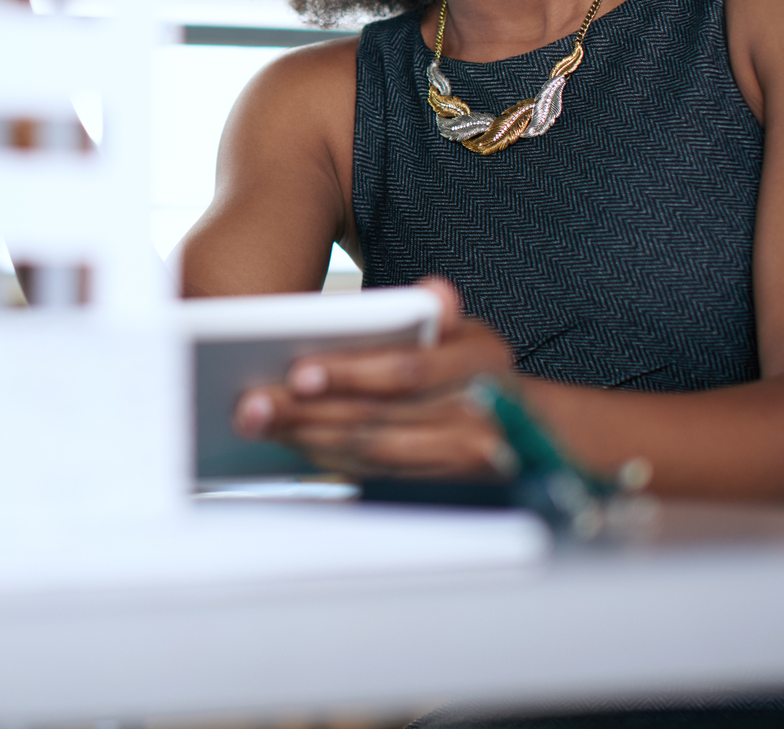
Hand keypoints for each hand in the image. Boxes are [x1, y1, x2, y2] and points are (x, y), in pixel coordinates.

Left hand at [232, 277, 518, 478]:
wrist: (530, 436)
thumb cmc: (479, 374)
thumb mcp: (471, 334)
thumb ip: (442, 314)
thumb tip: (436, 293)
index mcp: (480, 365)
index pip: (407, 372)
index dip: (351, 373)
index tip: (299, 373)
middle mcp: (475, 419)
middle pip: (378, 419)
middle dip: (309, 413)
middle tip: (253, 403)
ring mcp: (458, 462)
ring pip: (371, 452)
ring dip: (309, 439)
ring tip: (259, 423)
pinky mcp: (437, 489)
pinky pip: (374, 476)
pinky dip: (328, 461)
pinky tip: (290, 445)